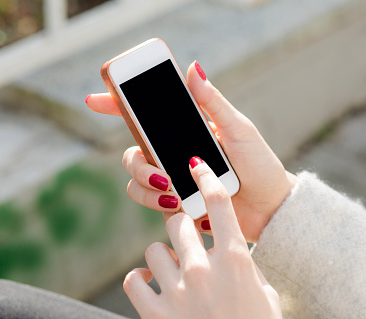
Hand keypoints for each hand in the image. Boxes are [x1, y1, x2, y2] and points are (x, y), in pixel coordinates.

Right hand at [87, 61, 296, 241]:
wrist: (270, 205)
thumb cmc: (259, 163)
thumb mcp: (238, 129)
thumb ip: (213, 102)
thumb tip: (193, 67)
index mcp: (186, 131)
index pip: (146, 117)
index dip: (117, 106)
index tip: (95, 100)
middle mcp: (174, 154)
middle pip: (132, 152)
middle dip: (137, 162)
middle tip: (162, 172)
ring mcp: (173, 180)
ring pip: (136, 180)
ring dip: (147, 185)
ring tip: (174, 191)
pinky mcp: (177, 204)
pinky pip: (151, 202)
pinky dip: (159, 204)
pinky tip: (180, 205)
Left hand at [123, 158, 283, 318]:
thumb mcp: (265, 297)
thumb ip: (247, 269)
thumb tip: (231, 255)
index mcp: (236, 260)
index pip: (219, 204)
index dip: (207, 178)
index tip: (197, 166)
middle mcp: (204, 269)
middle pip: (179, 222)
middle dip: (182, 228)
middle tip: (187, 242)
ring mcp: (178, 291)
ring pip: (153, 250)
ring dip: (163, 258)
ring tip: (173, 275)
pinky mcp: (156, 314)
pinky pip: (134, 280)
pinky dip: (141, 282)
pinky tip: (153, 290)